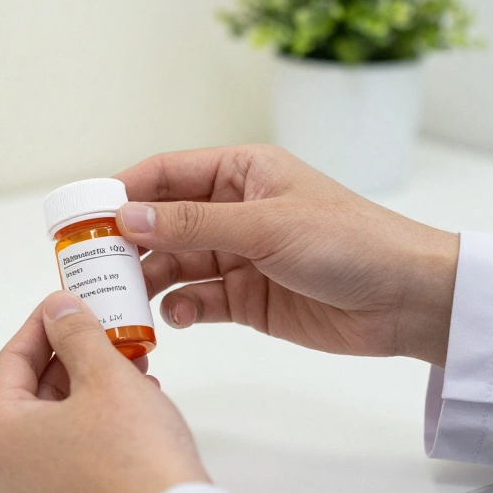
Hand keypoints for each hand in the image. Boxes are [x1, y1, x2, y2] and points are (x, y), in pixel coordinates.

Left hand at [0, 291, 208, 492]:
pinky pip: (71, 446)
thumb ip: (76, 333)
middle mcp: (9, 468)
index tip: (64, 303)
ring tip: (127, 360)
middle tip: (100, 328)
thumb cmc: (134, 456)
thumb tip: (59, 309)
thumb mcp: (104, 375)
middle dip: (70, 355)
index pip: (10, 362)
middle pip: (31, 392)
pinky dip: (95, 416)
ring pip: (55, 418)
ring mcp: (37, 491)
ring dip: (88, 384)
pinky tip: (133, 398)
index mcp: (2, 435)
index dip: (41, 325)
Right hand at [114, 146, 458, 365]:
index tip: (83, 216)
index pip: (165, 174)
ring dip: (149, 281)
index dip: (122, 191)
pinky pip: (197, 300)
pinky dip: (180, 309)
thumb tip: (126, 217)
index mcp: (241, 172)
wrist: (409, 300)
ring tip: (125, 302)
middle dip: (128, 243)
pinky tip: (172, 320)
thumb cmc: (350, 243)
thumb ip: (193, 224)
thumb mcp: (267, 226)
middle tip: (92, 269)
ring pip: (174, 264)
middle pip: (161, 223)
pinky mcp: (247, 298)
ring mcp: (239, 255)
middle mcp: (234, 210)